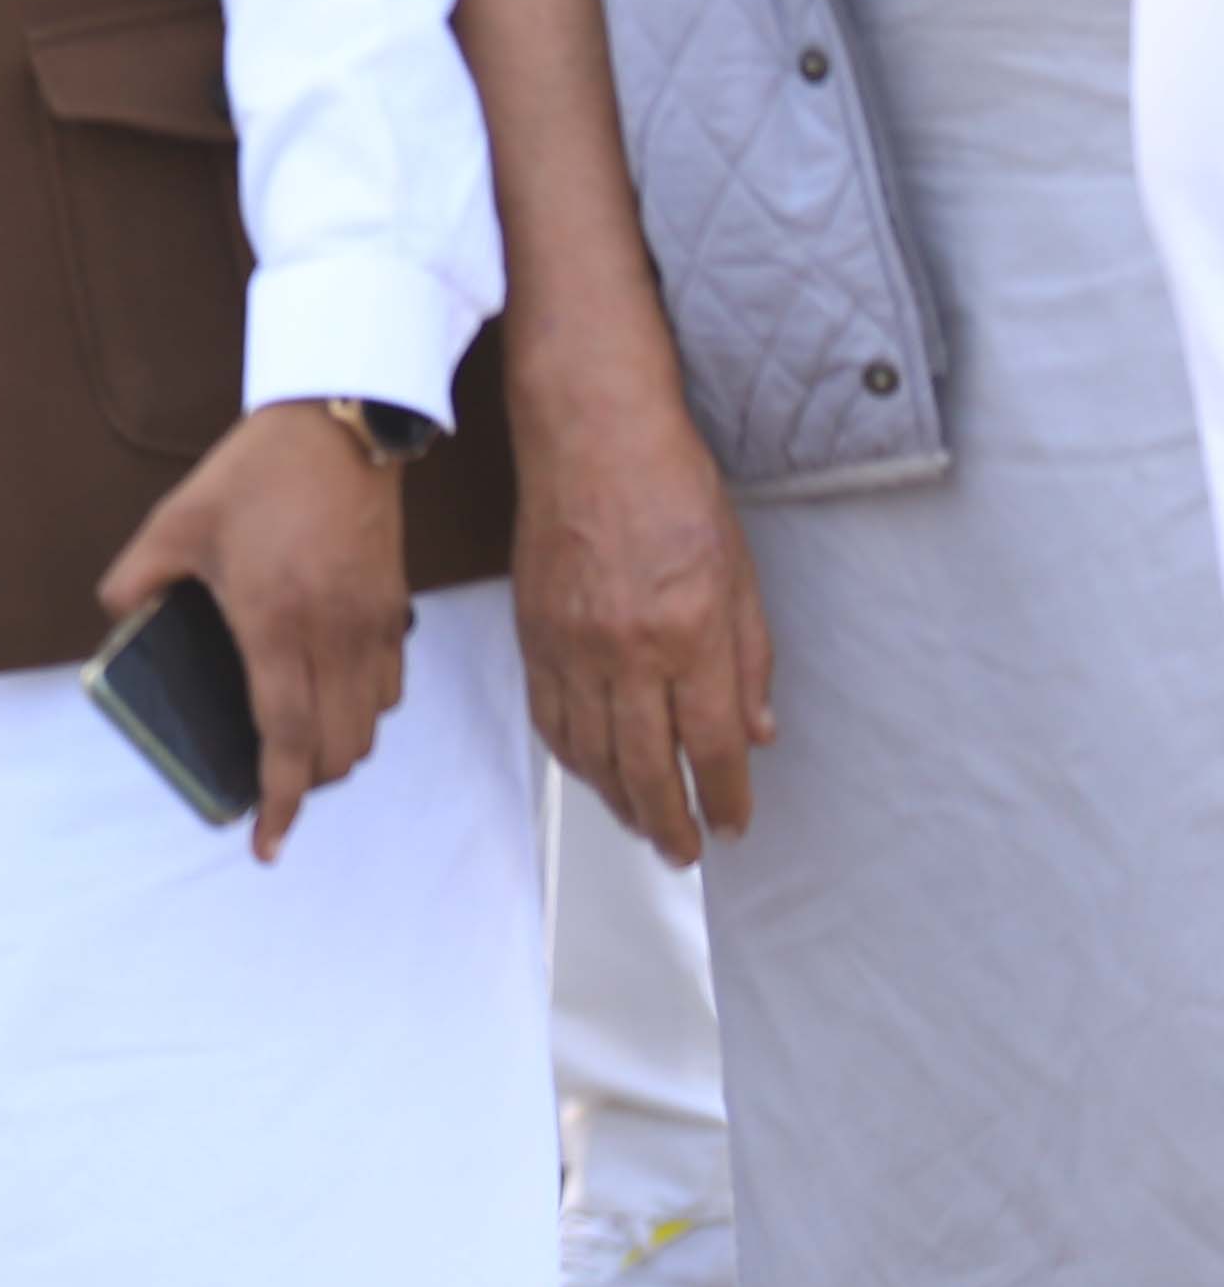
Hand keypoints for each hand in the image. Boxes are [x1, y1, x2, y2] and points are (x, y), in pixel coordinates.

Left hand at [97, 402, 412, 861]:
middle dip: (302, 784)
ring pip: (368, 728)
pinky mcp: (395, 610)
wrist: (340, 425)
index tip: (267, 841)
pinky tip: (327, 695)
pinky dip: (361, 712)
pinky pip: (389, 689)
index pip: (284, 738)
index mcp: (275, 622)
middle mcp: (333, 636)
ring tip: (293, 748)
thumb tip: (117, 619)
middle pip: (335, 751)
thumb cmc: (255, 474)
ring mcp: (372, 626)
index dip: (278, 802)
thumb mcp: (176, 523)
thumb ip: (137, 579)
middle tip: (266, 785)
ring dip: (335, 751)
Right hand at [505, 347, 774, 861]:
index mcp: (690, 632)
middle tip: (682, 852)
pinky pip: (547, 716)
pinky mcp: (531, 630)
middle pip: (644, 766)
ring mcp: (570, 643)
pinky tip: (587, 772)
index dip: (724, 798)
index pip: (710, 746)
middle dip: (667, 821)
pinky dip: (568, 757)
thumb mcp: (741, 572)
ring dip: (616, 800)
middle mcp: (626, 649)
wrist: (589, 434)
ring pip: (589, 752)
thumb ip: (749, 660)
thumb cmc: (671, 486)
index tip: (733, 823)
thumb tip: (755, 732)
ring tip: (638, 824)